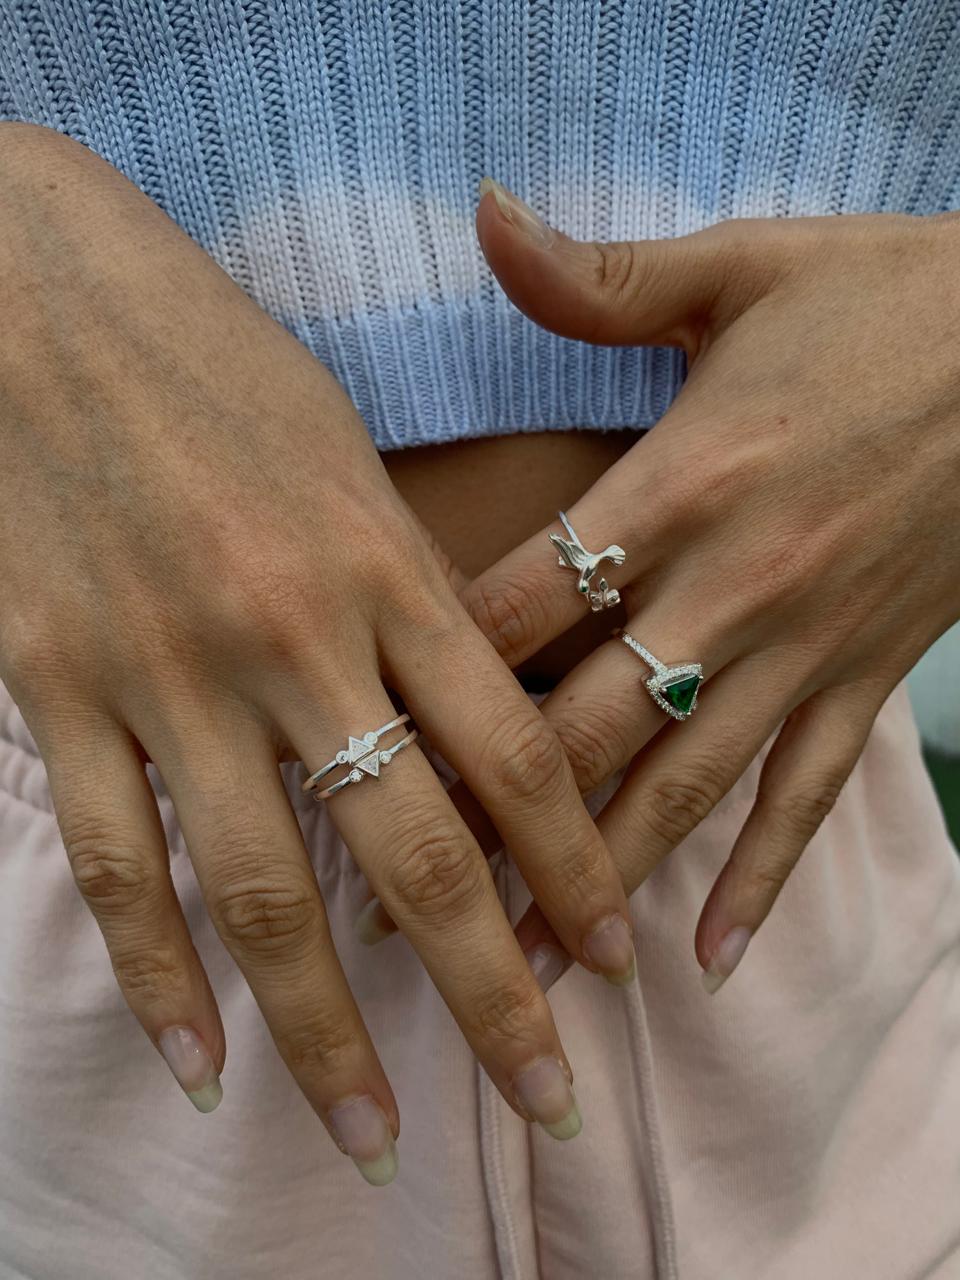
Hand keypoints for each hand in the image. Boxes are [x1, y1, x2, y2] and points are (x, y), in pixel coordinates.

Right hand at [0, 128, 633, 1178]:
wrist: (35, 294)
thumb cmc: (211, 360)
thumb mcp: (346, 456)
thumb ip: (406, 591)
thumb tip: (460, 712)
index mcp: (381, 560)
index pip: (513, 752)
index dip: (575, 869)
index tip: (613, 959)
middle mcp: (289, 632)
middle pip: (417, 851)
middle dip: (492, 991)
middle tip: (549, 1101)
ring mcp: (167, 670)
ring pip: (267, 890)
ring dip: (326, 1031)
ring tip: (374, 1135)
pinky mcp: (58, 688)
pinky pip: (119, 864)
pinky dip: (159, 975)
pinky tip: (200, 1058)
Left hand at [360, 181, 959, 993]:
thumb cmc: (882, 298)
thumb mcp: (739, 264)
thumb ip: (598, 273)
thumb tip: (482, 212)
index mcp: (681, 482)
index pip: (522, 604)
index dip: (428, 679)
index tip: (350, 745)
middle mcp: (734, 585)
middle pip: (581, 728)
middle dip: (485, 820)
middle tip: (397, 904)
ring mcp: (807, 646)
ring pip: (682, 788)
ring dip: (595, 883)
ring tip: (520, 969)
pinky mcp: (869, 678)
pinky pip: (808, 797)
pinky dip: (761, 878)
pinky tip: (702, 954)